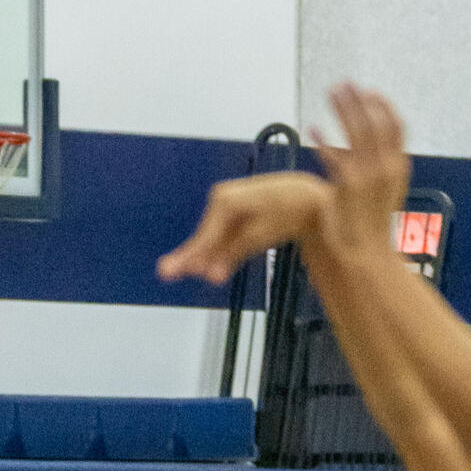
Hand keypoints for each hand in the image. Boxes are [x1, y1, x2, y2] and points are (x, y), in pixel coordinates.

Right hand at [158, 171, 329, 285]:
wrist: (306, 197)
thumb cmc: (289, 208)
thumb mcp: (261, 233)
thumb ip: (234, 253)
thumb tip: (212, 273)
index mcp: (226, 200)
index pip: (205, 236)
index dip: (194, 256)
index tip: (179, 269)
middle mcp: (222, 198)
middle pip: (204, 237)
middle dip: (191, 257)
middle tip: (165, 271)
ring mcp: (226, 205)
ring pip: (211, 238)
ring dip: (202, 257)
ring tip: (176, 270)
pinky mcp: (232, 213)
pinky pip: (221, 237)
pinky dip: (216, 251)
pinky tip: (206, 265)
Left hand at [308, 84, 410, 258]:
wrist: (368, 257)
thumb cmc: (371, 230)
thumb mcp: (384, 196)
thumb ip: (380, 172)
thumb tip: (369, 157)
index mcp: (398, 167)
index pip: (395, 125)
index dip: (382, 106)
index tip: (369, 93)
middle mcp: (386, 167)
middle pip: (374, 121)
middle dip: (358, 100)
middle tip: (344, 85)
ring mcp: (368, 174)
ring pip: (356, 130)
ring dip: (343, 108)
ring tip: (331, 94)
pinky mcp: (347, 185)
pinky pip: (333, 154)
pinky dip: (322, 140)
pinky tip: (311, 129)